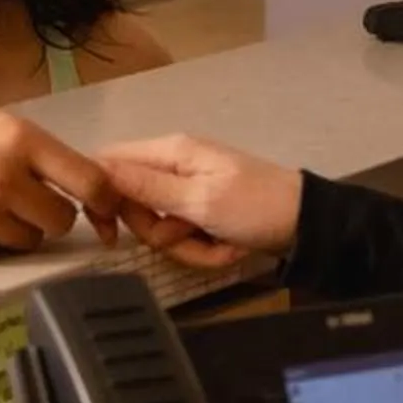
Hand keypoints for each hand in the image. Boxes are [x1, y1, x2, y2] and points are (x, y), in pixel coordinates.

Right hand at [0, 110, 121, 261]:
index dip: (104, 202)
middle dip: (48, 216)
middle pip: (63, 219)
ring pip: (32, 240)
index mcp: (17, 138)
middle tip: (17, 203)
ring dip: (15, 231)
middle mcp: (4, 175)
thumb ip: (34, 152)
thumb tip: (88, 184)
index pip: (88, 180)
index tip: (107, 214)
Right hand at [99, 135, 301, 263]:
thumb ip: (147, 188)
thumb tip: (97, 169)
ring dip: (187, 246)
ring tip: (220, 245)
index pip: (109, 162)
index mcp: (170, 152)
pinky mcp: (200, 214)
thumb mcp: (199, 200)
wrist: (305, 225)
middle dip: (159, 233)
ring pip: (158, 228)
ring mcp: (187, 193)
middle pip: (132, 206)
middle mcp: (173, 168)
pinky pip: (182, 238)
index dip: (99, 197)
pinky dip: (203, 249)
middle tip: (188, 235)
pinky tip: (227, 249)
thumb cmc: (255, 206)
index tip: (109, 232)